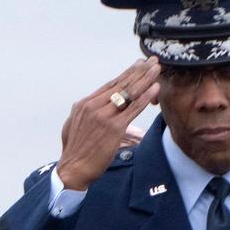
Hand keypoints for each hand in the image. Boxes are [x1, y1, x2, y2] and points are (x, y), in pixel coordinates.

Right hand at [57, 57, 159, 189]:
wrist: (73, 169)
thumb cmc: (75, 151)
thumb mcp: (73, 125)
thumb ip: (83, 114)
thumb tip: (89, 107)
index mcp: (84, 104)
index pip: (110, 84)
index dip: (126, 73)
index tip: (139, 65)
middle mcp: (93, 107)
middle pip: (121, 84)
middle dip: (139, 71)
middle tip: (152, 61)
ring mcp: (103, 116)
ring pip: (128, 93)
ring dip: (145, 79)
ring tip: (157, 69)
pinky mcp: (114, 128)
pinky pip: (133, 108)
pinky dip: (145, 97)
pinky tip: (155, 88)